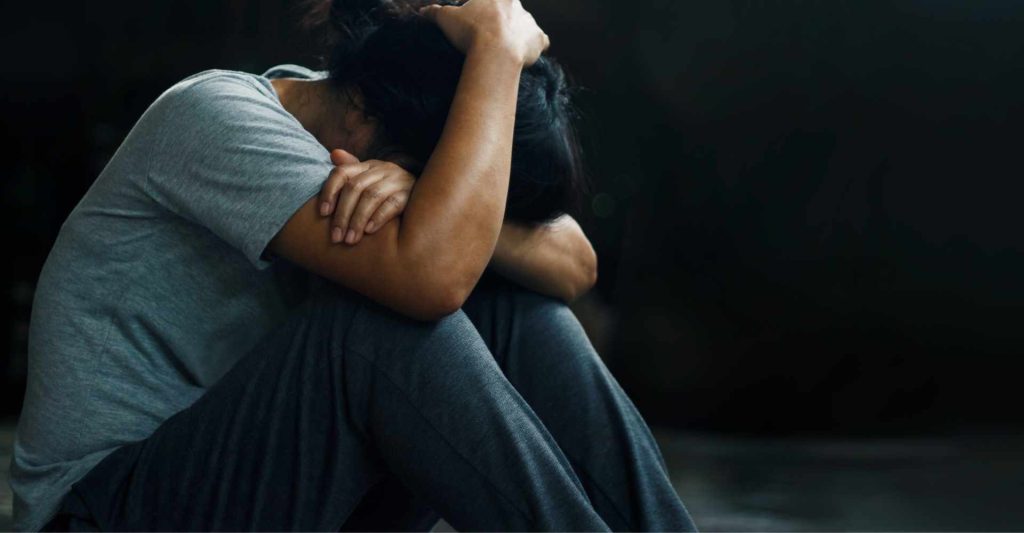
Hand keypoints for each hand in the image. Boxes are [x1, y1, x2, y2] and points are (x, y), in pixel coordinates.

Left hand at [319, 149, 415, 244]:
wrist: (428, 198)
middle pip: (355, 188)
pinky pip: (392, 204)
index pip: (342, 173)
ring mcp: (398, 180)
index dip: (329, 192)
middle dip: (342, 214)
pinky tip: (369, 231)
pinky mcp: (411, 193)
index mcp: (368, 165)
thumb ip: (350, 171)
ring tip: (350, 240)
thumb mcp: (370, 181)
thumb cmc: (390, 192)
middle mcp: (383, 169)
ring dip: (358, 220)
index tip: (323, 214)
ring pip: (371, 196)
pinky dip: (379, 217)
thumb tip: (334, 153)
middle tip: (336, 237)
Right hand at [420, 0, 549, 65]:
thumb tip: (423, 11)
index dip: (482, 9)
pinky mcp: (537, 39)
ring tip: (505, 47)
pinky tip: (529, 52)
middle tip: (487, 35)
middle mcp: (515, 4)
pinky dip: (536, 45)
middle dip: (500, 20)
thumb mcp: (447, 18)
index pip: (489, 0)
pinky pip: (541, 41)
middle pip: (508, 9)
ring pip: (525, 23)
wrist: (495, 52)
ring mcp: (529, 21)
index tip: (476, 21)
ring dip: (517, 32)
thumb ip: (435, 12)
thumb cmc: (470, 31)